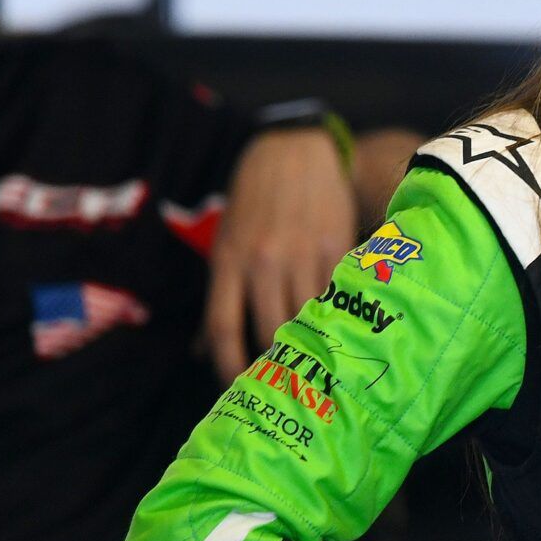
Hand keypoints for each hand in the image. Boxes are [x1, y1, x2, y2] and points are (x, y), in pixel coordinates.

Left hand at [204, 128, 355, 381]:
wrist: (296, 151)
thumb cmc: (254, 203)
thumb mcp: (226, 243)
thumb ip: (219, 298)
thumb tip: (201, 352)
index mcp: (229, 260)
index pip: (222, 326)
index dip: (227, 366)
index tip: (235, 389)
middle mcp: (264, 260)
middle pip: (268, 329)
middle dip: (274, 362)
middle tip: (282, 380)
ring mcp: (303, 253)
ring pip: (307, 317)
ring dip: (309, 345)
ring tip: (312, 363)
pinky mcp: (337, 246)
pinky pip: (337, 295)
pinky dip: (337, 318)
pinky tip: (339, 332)